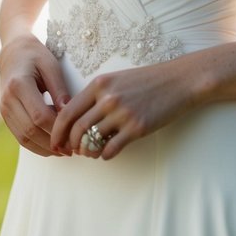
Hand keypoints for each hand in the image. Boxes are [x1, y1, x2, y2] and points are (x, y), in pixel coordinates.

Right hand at [0, 33, 72, 156]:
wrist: (13, 53)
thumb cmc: (35, 56)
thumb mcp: (51, 66)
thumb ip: (60, 90)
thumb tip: (69, 115)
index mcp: (19, 85)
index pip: (39, 116)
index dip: (57, 130)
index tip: (75, 135)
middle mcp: (8, 100)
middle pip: (30, 131)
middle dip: (52, 143)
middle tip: (72, 149)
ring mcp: (4, 110)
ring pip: (23, 138)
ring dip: (44, 148)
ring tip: (64, 151)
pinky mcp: (6, 116)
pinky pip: (20, 137)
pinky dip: (36, 145)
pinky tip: (52, 146)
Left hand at [50, 60, 193, 160]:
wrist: (179, 81)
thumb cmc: (147, 81)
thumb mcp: (116, 80)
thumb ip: (96, 96)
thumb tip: (76, 120)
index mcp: (99, 85)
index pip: (67, 112)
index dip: (57, 131)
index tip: (56, 141)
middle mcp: (107, 99)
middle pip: (76, 129)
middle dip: (70, 145)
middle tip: (71, 152)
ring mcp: (122, 114)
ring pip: (92, 141)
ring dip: (87, 151)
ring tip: (91, 152)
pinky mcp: (137, 128)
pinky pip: (111, 149)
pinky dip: (105, 155)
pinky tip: (108, 153)